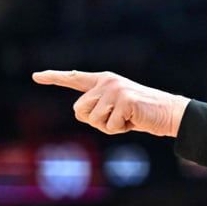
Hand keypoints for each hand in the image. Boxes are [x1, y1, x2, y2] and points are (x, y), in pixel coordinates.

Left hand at [32, 70, 189, 136]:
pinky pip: (109, 126)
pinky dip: (121, 129)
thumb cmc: (142, 114)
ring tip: (128, 118)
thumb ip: (98, 106)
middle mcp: (108, 81)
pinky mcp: (124, 100)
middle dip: (95, 121)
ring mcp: (116, 89)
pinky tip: (134, 120)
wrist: (170, 113)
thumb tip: (80, 111)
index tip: (36, 76)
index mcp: (105, 80)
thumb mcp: (117, 108)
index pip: (75, 78)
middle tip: (118, 118)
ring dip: (109, 126)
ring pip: (92, 120)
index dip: (54, 77)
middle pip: (79, 110)